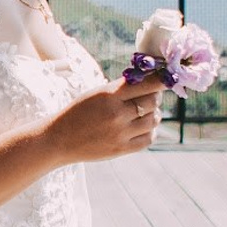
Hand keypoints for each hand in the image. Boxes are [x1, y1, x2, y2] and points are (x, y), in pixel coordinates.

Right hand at [42, 73, 165, 165]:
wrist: (59, 140)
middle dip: (155, 97)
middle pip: (153, 102)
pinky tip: (143, 127)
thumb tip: (149, 81)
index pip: (146, 84)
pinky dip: (151, 131)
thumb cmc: (77, 113)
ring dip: (154, 114)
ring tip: (146, 112)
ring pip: (154, 120)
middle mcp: (117, 114)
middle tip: (151, 96)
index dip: (160, 80)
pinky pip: (148, 138)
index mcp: (109, 95)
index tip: (167, 77)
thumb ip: (121, 88)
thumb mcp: (96, 94)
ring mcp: (120, 133)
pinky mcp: (122, 149)